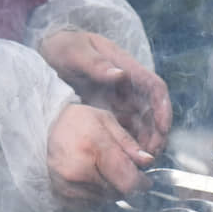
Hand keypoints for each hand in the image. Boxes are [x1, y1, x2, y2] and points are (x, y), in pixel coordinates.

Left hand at [39, 30, 170, 155]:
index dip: (163, 108)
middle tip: (149, 156)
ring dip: (144, 143)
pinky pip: (124, 131)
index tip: (163, 129)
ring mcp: (119, 101)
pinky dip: (127, 145)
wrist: (48, 54)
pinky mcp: (109, 113)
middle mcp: (128, 87)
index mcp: (127, 68)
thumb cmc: (64, 47)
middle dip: (156, 134)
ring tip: (138, 164)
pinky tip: (123, 160)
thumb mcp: (76, 52)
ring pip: (141, 125)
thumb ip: (96, 64)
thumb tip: (121, 75)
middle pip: (152, 112)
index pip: (155, 88)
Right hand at [47, 104, 153, 204]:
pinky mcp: (62, 195)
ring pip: (105, 200)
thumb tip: (147, 162)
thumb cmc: (79, 122)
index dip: (141, 184)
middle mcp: (78, 170)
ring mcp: (67, 185)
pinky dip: (97, 195)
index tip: (144, 181)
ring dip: (111, 190)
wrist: (46, 128)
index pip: (127, 181)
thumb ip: (129, 144)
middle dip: (126, 185)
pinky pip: (90, 204)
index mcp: (92, 148)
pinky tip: (92, 178)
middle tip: (122, 171)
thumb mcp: (107, 121)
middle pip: (118, 193)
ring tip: (104, 170)